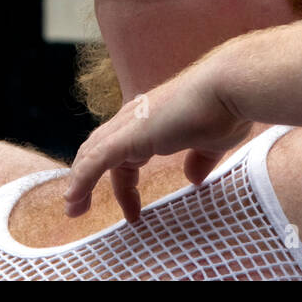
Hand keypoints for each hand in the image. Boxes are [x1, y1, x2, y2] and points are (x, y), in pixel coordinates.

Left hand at [62, 53, 250, 222]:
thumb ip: (198, 159)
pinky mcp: (129, 135)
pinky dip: (81, 180)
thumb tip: (192, 178)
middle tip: (84, 208)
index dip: (125, 184)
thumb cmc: (224, 110)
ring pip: (92, 155)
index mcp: (151, 120)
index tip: (133, 211)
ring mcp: (130, 125)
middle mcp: (135, 119)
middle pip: (100, 152)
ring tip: (73, 209)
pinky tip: (74, 199)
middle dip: (89, 180)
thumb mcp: (210, 143)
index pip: (124, 154)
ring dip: (79, 183)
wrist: (228, 89)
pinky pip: (95, 161)